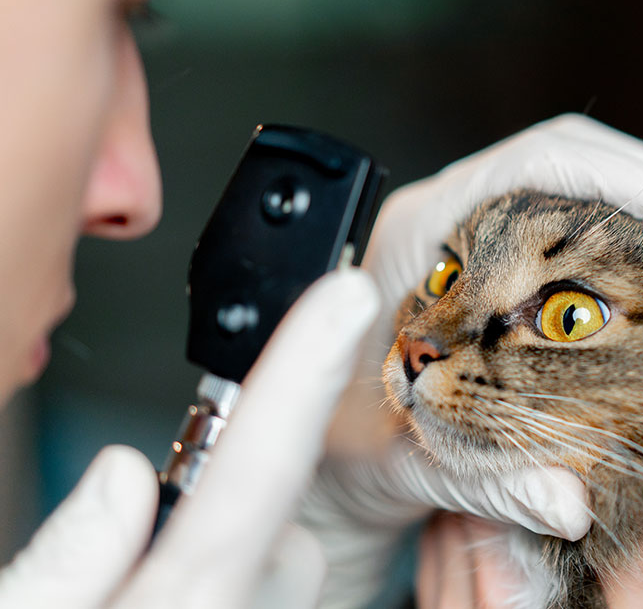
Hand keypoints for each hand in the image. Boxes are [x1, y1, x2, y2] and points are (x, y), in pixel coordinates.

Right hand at [0, 269, 378, 607]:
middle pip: (270, 514)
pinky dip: (236, 589)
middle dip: (222, 507)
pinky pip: (273, 590)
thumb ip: (61, 559)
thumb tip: (122, 477)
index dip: (303, 370)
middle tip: (136, 561)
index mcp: (185, 607)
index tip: (344, 299)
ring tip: (141, 601)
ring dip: (223, 561)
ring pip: (275, 557)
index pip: (254, 467)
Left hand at [301, 114, 642, 605]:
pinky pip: (573, 232)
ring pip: (575, 191)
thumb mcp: (398, 466)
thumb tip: (565, 504)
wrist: (314, 462)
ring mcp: (473, 239)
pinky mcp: (496, 269)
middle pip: (566, 163)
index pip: (524, 167)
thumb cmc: (336, 454)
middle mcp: (446, 223)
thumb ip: (480, 481)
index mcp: (414, 237)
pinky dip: (624, 251)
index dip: (615, 179)